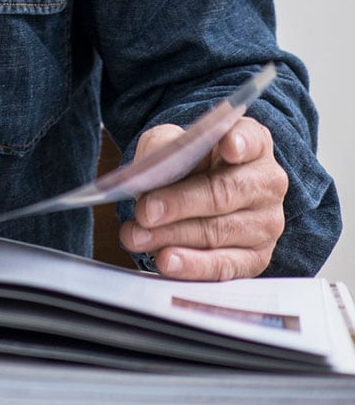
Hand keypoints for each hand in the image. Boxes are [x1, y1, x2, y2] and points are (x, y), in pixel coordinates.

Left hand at [120, 116, 286, 279]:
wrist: (193, 194)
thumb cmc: (185, 164)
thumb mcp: (169, 142)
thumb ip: (163, 146)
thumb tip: (151, 166)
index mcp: (252, 144)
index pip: (251, 138)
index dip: (240, 142)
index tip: (228, 146)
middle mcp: (266, 182)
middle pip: (224, 193)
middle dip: (180, 203)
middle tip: (145, 211)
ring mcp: (266, 222)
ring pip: (218, 231)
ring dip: (173, 236)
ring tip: (137, 236)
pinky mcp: (256, 257)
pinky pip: (225, 265)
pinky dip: (193, 265)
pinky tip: (167, 261)